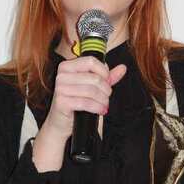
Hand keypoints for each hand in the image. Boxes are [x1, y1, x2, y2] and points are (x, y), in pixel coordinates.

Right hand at [32, 56, 125, 171]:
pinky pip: (86, 103)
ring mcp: (60, 89)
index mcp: (67, 66)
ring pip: (92, 91)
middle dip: (106, 89)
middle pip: (94, 78)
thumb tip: (122, 68)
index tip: (108, 81)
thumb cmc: (75, 103)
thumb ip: (106, 77)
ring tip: (104, 105)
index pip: (91, 61)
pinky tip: (101, 110)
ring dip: (103, 100)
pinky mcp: (61, 102)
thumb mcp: (92, 87)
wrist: (61, 122)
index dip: (104, 72)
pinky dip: (97, 107)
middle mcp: (61, 75)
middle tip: (106, 97)